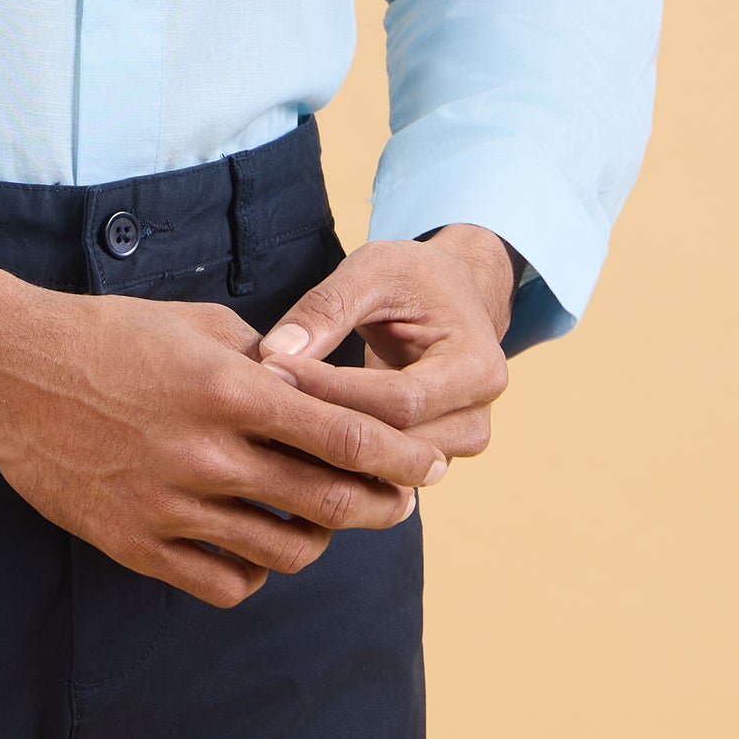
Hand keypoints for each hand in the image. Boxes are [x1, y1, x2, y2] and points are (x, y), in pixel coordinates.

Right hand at [0, 267, 446, 607]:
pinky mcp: (137, 545)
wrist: (13, 373)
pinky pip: (225, 582)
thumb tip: (313, 388)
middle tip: (401, 500)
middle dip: (382, 504)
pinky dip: (255, 571)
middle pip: (329, 502)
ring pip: (285, 551)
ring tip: (326, 521)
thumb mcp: (197, 323)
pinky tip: (257, 546)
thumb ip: (263, 360)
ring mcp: (172, 507)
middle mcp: (209, 455)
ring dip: (320, 540)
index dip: (402, 457)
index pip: (345, 437)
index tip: (429, 464)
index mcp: (229, 391)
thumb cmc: (108, 334)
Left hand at [255, 227, 518, 472]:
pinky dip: (341, 457)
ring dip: (330, 450)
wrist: (455, 291)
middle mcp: (477, 416)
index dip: (333, 390)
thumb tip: (273, 352)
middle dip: (327, 425)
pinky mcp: (436, 453)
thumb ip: (325, 307)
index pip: (399, 400)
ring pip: (389, 467)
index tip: (275, 370)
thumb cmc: (416, 277)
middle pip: (397, 442)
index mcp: (477, 366)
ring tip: (271, 423)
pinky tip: (296, 437)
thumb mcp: (373, 270)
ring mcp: (460, 442)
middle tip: (261, 402)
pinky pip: (386, 468)